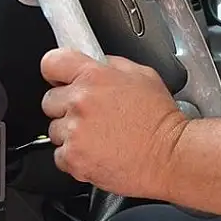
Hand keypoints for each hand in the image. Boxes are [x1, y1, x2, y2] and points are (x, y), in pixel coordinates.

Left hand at [40, 48, 187, 198]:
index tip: (61, 79)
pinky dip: (74, 156)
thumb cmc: (161, 119)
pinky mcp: (74, 158)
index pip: (52, 62)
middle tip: (90, 114)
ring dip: (70, 133)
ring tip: (98, 136)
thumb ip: (112, 65)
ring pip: (54, 129)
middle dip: (66, 106)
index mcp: (94, 76)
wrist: (171, 156)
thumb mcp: (143, 75)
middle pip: (49, 100)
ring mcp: (75, 131)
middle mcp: (80, 102)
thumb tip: (95, 64)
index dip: (56, 72)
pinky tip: (96, 151)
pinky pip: (60, 155)